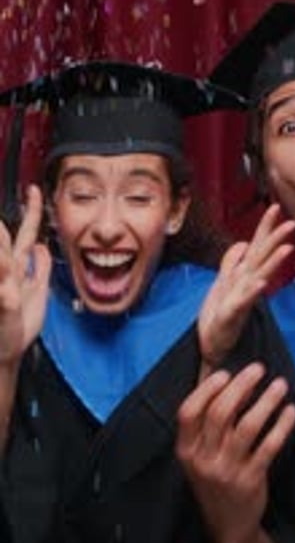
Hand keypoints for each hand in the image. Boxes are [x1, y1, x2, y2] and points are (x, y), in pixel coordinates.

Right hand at [0, 185, 51, 371]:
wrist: (8, 351)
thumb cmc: (19, 324)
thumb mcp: (37, 290)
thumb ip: (39, 268)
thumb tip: (43, 247)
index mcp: (18, 267)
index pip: (25, 232)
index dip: (31, 211)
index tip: (33, 191)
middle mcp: (9, 273)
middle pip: (6, 240)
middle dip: (4, 228)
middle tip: (15, 210)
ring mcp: (5, 288)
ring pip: (5, 260)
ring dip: (4, 249)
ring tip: (4, 242)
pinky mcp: (7, 304)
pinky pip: (8, 294)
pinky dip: (8, 289)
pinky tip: (10, 289)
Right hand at [176, 362, 294, 542]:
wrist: (228, 527)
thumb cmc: (214, 480)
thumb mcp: (199, 457)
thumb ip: (207, 427)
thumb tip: (229, 382)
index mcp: (186, 450)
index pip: (189, 412)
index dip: (207, 390)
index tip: (226, 373)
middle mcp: (203, 459)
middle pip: (220, 413)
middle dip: (241, 386)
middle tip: (259, 369)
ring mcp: (227, 471)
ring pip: (247, 426)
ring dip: (265, 401)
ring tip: (280, 385)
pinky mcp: (250, 480)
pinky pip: (269, 446)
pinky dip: (281, 425)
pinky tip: (290, 412)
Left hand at [197, 203, 294, 369]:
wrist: (212, 344)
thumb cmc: (220, 314)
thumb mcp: (222, 281)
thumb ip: (232, 262)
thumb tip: (242, 243)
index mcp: (243, 274)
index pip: (256, 245)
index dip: (265, 226)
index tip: (275, 206)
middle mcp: (246, 283)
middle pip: (262, 256)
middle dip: (276, 239)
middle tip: (292, 224)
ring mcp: (241, 297)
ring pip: (259, 276)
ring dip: (273, 263)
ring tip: (286, 249)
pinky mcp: (232, 314)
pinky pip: (243, 300)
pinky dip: (252, 291)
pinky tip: (260, 282)